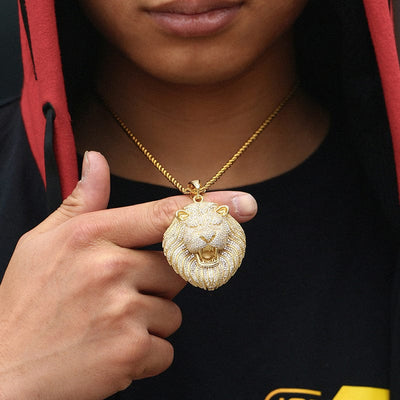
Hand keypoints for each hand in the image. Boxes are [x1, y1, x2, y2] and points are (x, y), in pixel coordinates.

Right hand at [0, 152, 256, 399]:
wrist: (4, 374)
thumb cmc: (23, 303)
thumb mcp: (44, 242)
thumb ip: (82, 201)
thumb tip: (97, 159)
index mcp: (93, 235)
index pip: (165, 214)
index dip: (211, 208)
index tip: (246, 206)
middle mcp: (111, 268)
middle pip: (178, 268)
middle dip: (161, 282)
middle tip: (120, 295)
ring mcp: (122, 311)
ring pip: (174, 312)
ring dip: (150, 321)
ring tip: (108, 327)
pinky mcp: (130, 351)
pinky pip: (166, 349)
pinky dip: (145, 354)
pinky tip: (111, 353)